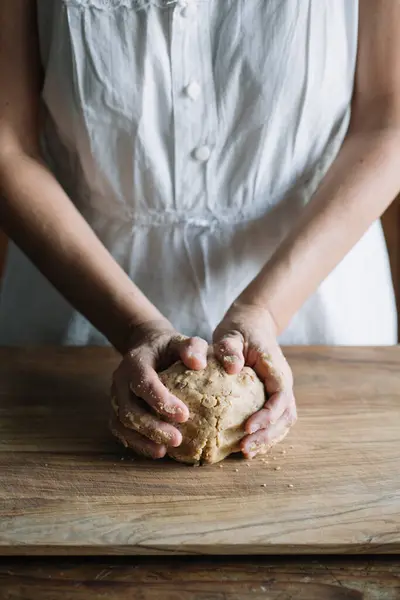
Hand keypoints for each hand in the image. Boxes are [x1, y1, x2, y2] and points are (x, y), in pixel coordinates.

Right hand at [110, 320, 207, 458]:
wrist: (147, 347)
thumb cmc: (169, 347)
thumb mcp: (182, 340)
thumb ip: (192, 347)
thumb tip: (199, 364)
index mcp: (136, 361)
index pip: (144, 382)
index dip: (161, 400)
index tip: (184, 415)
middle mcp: (121, 380)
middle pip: (128, 408)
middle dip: (151, 427)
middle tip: (177, 440)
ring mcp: (116, 396)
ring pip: (121, 423)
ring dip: (141, 440)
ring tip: (164, 452)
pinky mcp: (117, 410)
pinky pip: (120, 431)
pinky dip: (136, 443)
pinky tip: (156, 451)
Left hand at [213, 302, 296, 457]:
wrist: (252, 322)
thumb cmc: (240, 328)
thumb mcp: (231, 333)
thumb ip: (230, 348)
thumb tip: (233, 367)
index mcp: (276, 369)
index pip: (280, 397)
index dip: (268, 416)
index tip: (247, 428)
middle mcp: (282, 382)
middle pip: (286, 416)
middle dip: (268, 435)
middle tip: (244, 449)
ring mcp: (279, 391)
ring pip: (283, 422)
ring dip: (268, 439)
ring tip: (245, 452)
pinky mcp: (271, 397)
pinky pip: (274, 421)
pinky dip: (264, 435)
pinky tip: (245, 446)